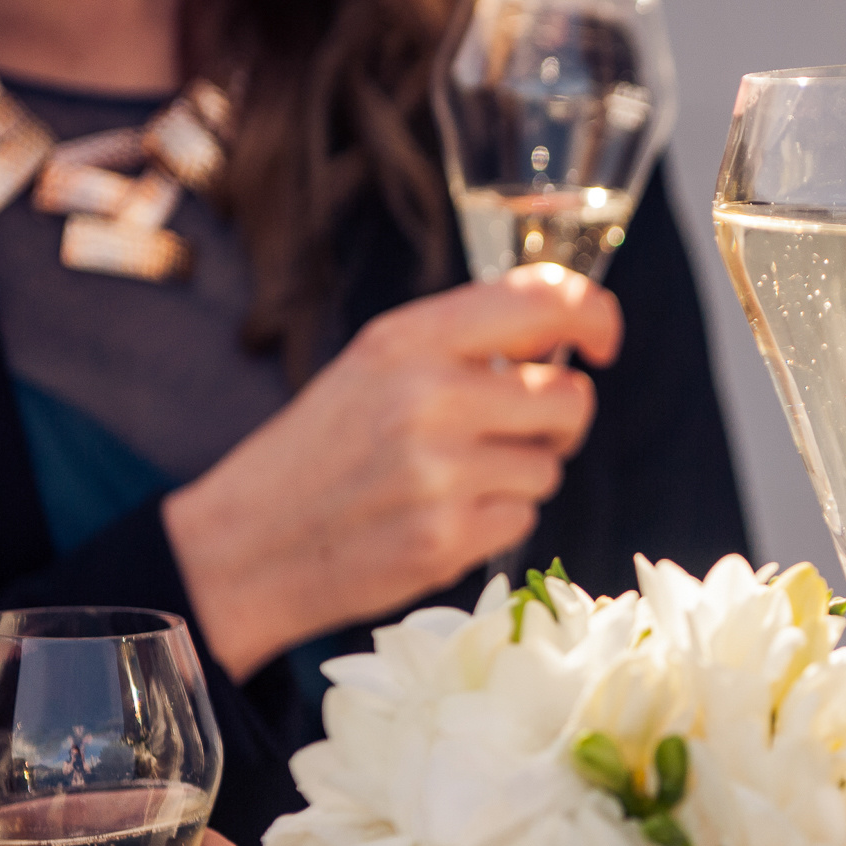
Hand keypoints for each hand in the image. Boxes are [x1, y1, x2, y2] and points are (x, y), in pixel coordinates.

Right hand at [164, 265, 622, 679]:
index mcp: (410, 339)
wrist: (244, 546)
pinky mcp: (448, 538)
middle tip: (506, 433)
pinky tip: (440, 518)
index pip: (544, 300)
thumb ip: (461, 342)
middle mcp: (429, 396)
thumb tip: (567, 328)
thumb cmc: (320, 452)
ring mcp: (441, 471)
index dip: (596, 316)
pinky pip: (524, 519)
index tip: (602, 342)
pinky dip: (495, 523)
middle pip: (568, 397)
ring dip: (518, 477)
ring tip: (450, 481)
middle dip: (553, 419)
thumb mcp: (374, 366)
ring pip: (549, 466)